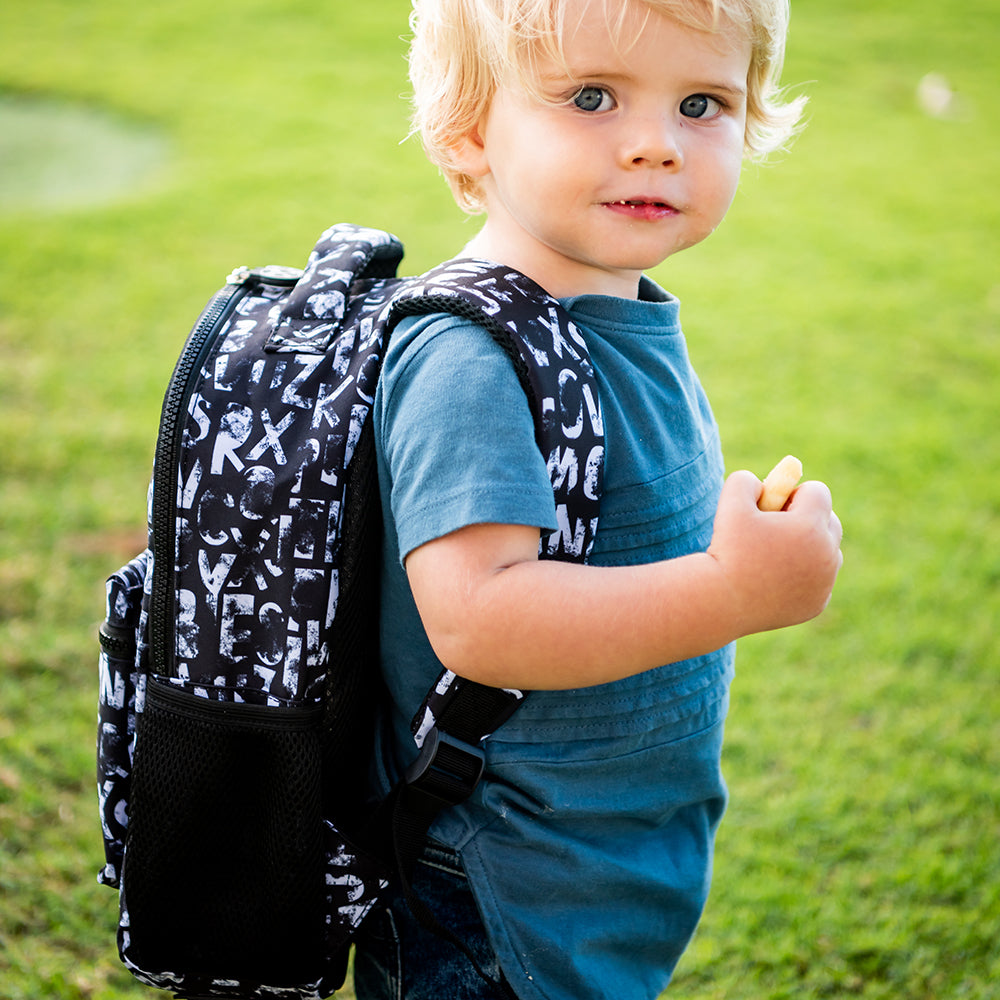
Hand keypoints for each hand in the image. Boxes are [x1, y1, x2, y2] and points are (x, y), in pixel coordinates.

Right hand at [708, 470, 842, 635]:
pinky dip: (803, 576)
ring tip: (775, 554)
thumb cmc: (725, 550)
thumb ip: (745, 480)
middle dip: (806, 518)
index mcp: (810, 526)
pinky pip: (819, 579)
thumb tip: (763, 483)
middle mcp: (826, 554)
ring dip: (808, 546)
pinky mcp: (818, 603)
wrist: (721, 602)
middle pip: (830, 521)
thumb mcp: (729, 503)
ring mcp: (825, 582)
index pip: (818, 492)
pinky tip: (775, 579)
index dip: (794, 493)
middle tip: (775, 528)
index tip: (775, 506)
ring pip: (828, 551)